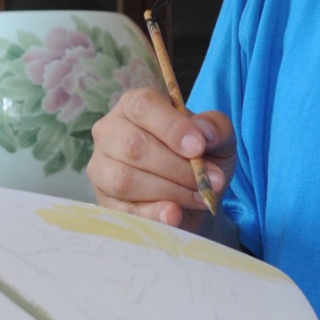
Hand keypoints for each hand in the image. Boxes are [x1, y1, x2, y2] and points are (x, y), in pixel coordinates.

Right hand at [87, 87, 235, 228]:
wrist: (193, 197)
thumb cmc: (200, 157)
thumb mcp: (218, 139)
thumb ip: (217, 128)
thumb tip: (204, 132)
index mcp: (134, 105)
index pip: (143, 107)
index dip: (171, 127)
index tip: (198, 147)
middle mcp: (110, 131)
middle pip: (133, 145)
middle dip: (176, 167)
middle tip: (209, 181)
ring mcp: (101, 167)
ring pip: (124, 179)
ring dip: (168, 191)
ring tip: (199, 196)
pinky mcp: (104, 201)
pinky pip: (124, 210)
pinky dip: (153, 214)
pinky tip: (175, 214)